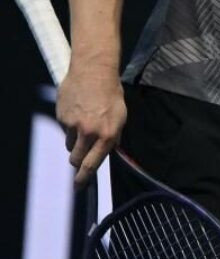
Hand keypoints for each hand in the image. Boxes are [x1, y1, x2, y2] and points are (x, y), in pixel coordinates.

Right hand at [56, 64, 125, 187]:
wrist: (94, 72)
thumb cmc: (111, 94)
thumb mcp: (120, 117)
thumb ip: (112, 137)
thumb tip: (106, 153)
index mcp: (107, 134)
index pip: (92, 164)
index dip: (84, 178)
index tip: (79, 186)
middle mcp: (89, 132)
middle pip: (76, 159)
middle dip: (78, 160)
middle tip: (81, 154)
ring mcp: (73, 125)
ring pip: (69, 145)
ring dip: (75, 141)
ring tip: (84, 124)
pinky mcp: (61, 117)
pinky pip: (64, 130)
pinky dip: (69, 125)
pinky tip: (78, 112)